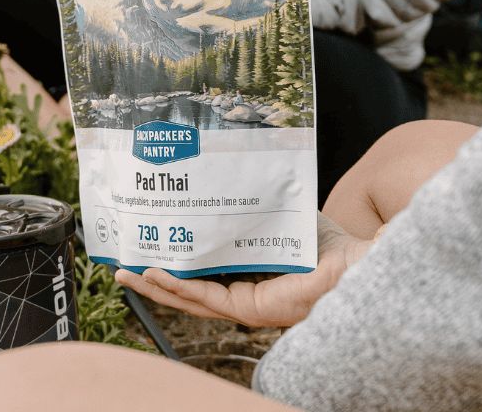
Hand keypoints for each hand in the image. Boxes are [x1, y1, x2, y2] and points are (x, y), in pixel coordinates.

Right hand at [115, 213, 373, 328]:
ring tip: (127, 272)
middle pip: (189, 289)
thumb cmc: (330, 245)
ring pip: (191, 298)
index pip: (205, 272)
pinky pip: (206, 298)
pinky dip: (178, 287)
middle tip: (124, 263)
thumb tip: (244, 172)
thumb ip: (262, 205)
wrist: (358, 263)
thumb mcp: (286, 216)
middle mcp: (245, 294)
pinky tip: (157, 274)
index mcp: (251, 275)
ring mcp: (246, 305)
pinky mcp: (252, 309)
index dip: (178, 262)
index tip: (152, 245)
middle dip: (154, 277)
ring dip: (157, 284)